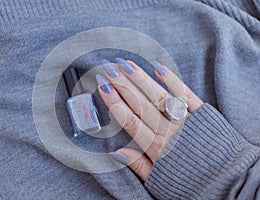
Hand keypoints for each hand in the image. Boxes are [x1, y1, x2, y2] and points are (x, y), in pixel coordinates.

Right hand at [96, 58, 203, 180]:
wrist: (226, 180)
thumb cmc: (189, 181)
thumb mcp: (158, 179)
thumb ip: (137, 165)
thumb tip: (116, 153)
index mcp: (156, 147)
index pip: (129, 120)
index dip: (114, 101)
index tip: (102, 86)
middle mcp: (168, 130)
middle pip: (140, 103)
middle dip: (122, 84)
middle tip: (108, 67)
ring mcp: (185, 119)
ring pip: (158, 95)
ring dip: (140, 78)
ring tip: (125, 64)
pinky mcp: (201, 113)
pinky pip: (185, 93)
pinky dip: (172, 80)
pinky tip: (158, 67)